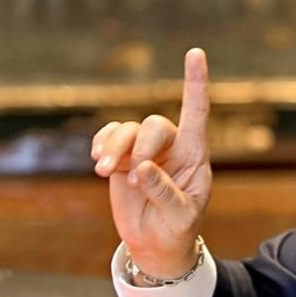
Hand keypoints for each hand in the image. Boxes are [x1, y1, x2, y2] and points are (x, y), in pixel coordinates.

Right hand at [91, 48, 211, 278]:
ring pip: (128, 129)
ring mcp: (146, 150)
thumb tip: (141, 168)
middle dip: (139, 147)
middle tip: (129, 177)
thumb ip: (164, 193)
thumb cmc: (178, 229)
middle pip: (155, 125)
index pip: (197, 112)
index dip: (196, 82)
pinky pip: (110, 136)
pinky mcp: (123, 157)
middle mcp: (173, 146)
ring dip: (112, 147)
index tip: (196, 52)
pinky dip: (101, 144)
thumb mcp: (180, 217)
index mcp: (195, 156)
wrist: (156, 244)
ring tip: (103, 171)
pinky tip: (98, 160)